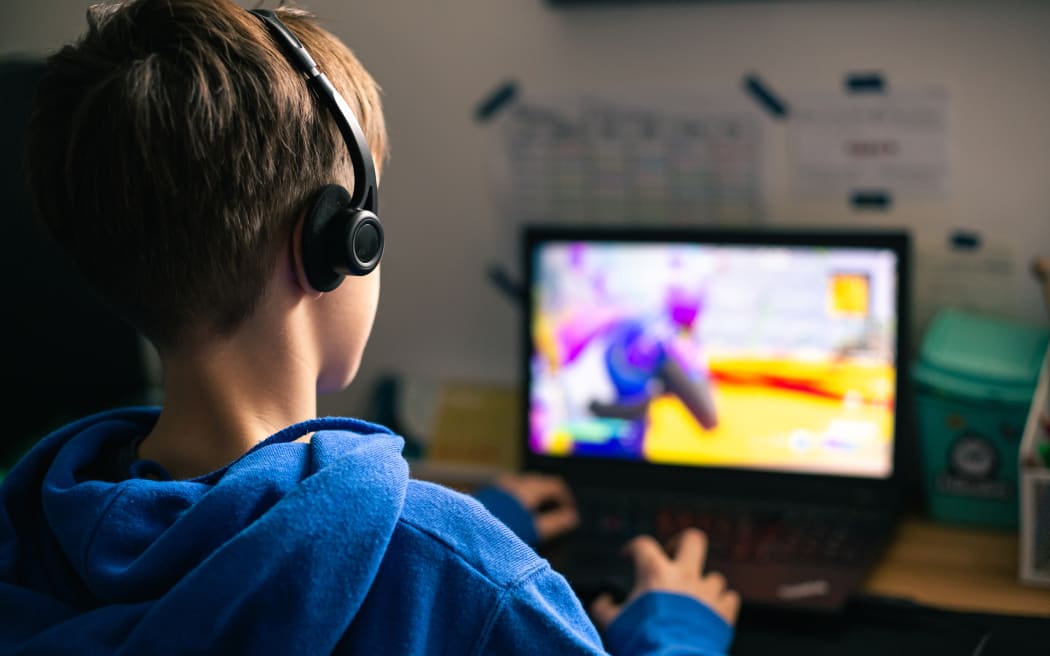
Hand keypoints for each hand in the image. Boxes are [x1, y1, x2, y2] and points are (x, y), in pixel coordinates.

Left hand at [493, 473, 578, 542]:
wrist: (466, 530)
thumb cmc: (502, 528)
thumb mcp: (534, 529)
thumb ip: (555, 523)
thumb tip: (572, 518)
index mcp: (528, 488)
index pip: (555, 485)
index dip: (566, 498)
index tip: (569, 512)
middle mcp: (514, 482)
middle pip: (538, 483)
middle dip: (549, 497)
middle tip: (554, 514)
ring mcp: (499, 486)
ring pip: (522, 486)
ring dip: (532, 497)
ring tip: (534, 517)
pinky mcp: (487, 494)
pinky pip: (508, 491)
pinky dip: (517, 499)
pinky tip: (512, 517)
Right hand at [589, 528, 739, 628]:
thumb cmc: (641, 641)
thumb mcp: (612, 624)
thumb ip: (604, 608)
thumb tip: (603, 601)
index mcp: (655, 573)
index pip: (643, 544)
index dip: (633, 547)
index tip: (629, 556)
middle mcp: (684, 576)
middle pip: (693, 540)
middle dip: (683, 544)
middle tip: (674, 556)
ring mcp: (706, 592)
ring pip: (713, 575)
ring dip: (703, 585)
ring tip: (693, 598)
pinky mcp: (723, 612)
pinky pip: (729, 597)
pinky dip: (721, 603)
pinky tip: (712, 611)